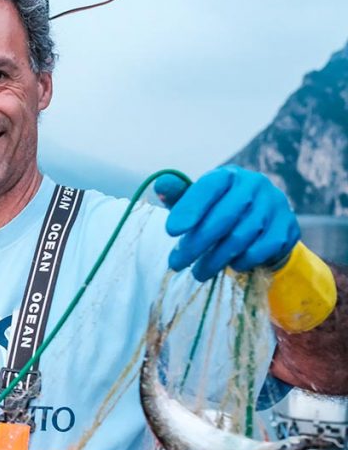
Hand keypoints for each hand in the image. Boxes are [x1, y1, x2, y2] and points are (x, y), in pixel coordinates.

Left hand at [165, 166, 300, 280]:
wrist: (264, 223)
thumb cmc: (220, 211)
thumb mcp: (198, 203)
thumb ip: (179, 196)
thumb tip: (161, 185)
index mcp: (228, 176)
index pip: (208, 188)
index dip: (190, 209)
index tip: (171, 231)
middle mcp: (254, 184)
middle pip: (223, 218)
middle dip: (196, 244)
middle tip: (176, 264)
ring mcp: (275, 205)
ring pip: (240, 237)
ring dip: (215, 259)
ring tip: (198, 273)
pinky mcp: (287, 227)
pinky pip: (261, 250)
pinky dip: (242, 261)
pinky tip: (231, 266)